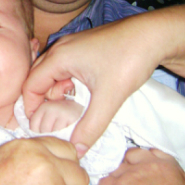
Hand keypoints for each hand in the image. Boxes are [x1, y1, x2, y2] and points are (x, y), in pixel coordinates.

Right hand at [23, 14, 162, 150]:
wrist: (153, 34)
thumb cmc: (129, 60)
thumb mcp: (109, 98)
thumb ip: (91, 126)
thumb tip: (77, 150)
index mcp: (59, 57)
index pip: (30, 85)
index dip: (31, 108)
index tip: (39, 126)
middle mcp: (60, 48)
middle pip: (37, 78)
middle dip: (43, 100)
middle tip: (57, 117)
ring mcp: (71, 45)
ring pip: (51, 72)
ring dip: (57, 91)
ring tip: (73, 105)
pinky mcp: (82, 46)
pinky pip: (63, 66)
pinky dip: (66, 82)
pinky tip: (83, 91)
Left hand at [97, 148, 184, 184]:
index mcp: (171, 168)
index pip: (151, 153)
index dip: (142, 161)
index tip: (140, 170)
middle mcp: (150, 166)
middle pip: (130, 156)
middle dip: (126, 167)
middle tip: (127, 184)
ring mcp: (131, 176)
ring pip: (115, 171)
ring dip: (115, 182)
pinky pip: (102, 184)